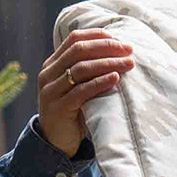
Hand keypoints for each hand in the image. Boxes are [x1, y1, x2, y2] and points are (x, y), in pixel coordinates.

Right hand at [38, 27, 135, 154]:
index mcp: (52, 64)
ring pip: (81, 69)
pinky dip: (100, 82)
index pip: (74, 39)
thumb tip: (118, 49)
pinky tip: (115, 78)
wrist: (56, 141)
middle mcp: (48, 74)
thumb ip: (87, 68)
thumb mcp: (76, 85)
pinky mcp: (58, 108)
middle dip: (106, 47)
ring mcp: (51, 91)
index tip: (119, 39)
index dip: (97, 36)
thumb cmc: (73, 109)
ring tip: (128, 64)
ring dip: (108, 63)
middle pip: (79, 50)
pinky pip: (81, 91)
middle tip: (128, 50)